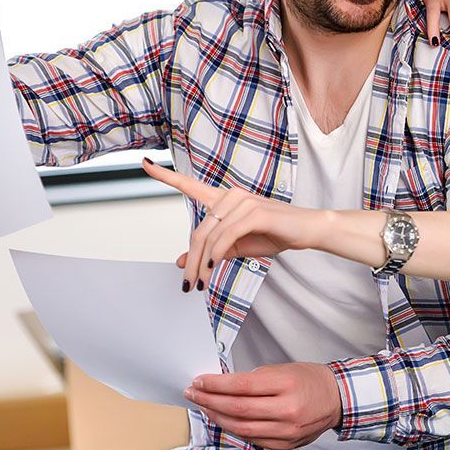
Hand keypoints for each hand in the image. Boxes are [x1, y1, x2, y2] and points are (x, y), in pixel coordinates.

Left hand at [140, 158, 330, 290]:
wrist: (305, 231)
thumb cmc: (272, 235)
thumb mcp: (236, 247)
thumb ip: (209, 252)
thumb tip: (182, 263)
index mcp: (223, 199)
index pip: (189, 185)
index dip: (164, 175)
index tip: (144, 163)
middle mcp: (229, 195)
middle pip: (199, 230)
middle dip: (192, 261)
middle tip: (189, 285)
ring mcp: (242, 201)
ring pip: (210, 236)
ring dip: (203, 264)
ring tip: (201, 283)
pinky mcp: (254, 212)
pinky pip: (226, 237)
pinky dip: (216, 255)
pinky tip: (212, 266)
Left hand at [183, 363, 342, 449]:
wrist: (335, 399)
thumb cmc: (309, 381)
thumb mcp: (282, 369)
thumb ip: (253, 380)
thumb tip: (222, 386)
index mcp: (286, 385)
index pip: (241, 386)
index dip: (215, 385)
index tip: (199, 382)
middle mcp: (287, 410)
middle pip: (238, 409)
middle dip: (210, 401)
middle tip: (194, 394)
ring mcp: (287, 431)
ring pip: (242, 428)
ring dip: (218, 417)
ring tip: (204, 407)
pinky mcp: (286, 444)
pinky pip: (253, 439)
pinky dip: (234, 430)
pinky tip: (224, 420)